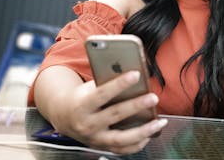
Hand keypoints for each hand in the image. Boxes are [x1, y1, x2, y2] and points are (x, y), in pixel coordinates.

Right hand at [51, 70, 166, 153]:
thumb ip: (106, 83)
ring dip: (144, 130)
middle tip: (153, 97)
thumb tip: (134, 76)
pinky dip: (138, 143)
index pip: (102, 93)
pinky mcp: (101, 147)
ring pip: (121, 138)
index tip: (136, 74)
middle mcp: (87, 124)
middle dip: (136, 105)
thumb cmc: (82, 96)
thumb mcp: (88, 87)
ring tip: (160, 121)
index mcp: (81, 104)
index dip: (119, 84)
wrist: (63, 116)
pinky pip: (122, 149)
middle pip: (115, 115)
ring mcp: (95, 138)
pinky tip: (151, 134)